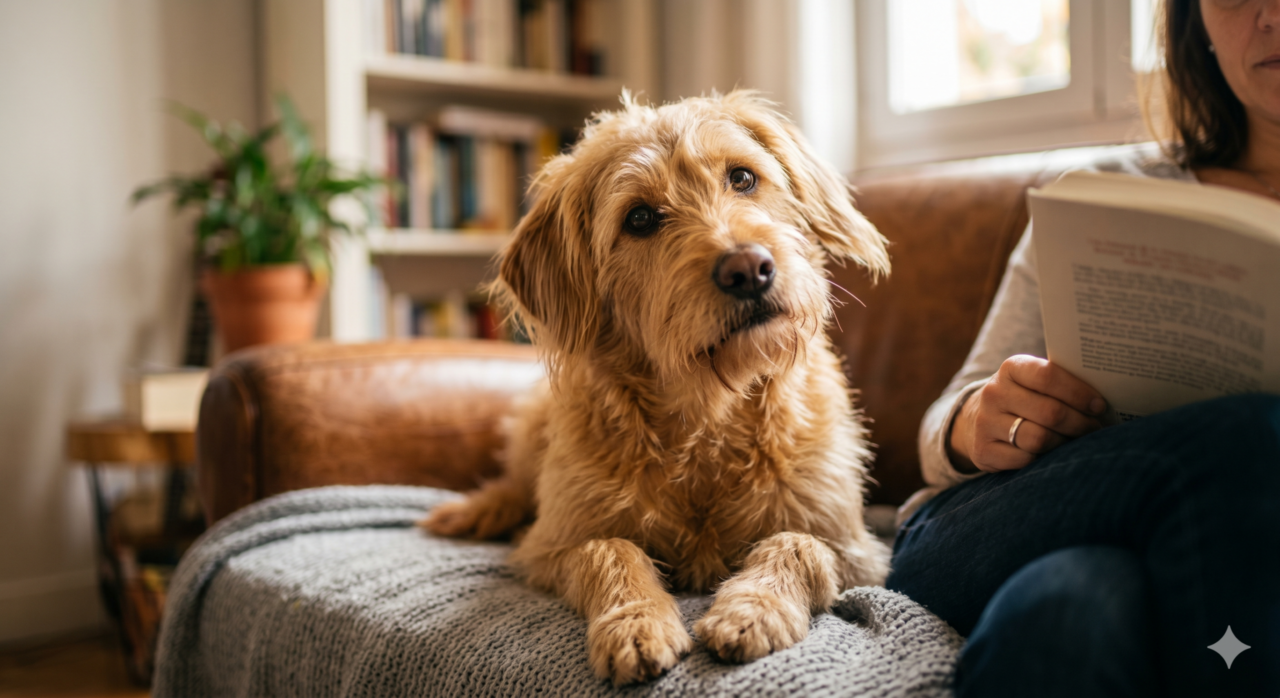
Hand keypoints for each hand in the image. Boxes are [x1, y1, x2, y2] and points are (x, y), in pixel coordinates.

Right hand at [948, 355, 1106, 472]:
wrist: (979, 418)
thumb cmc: (1024, 398)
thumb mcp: (1034, 382)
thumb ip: (1061, 385)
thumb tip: (1102, 403)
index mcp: (1011, 369)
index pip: (1047, 376)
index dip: (1078, 393)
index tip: (1099, 406)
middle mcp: (994, 393)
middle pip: (1049, 412)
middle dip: (1079, 423)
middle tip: (1094, 429)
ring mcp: (985, 422)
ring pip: (1038, 439)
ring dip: (1064, 443)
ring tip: (1075, 441)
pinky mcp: (983, 450)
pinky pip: (1025, 460)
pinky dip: (1043, 459)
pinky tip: (1051, 454)